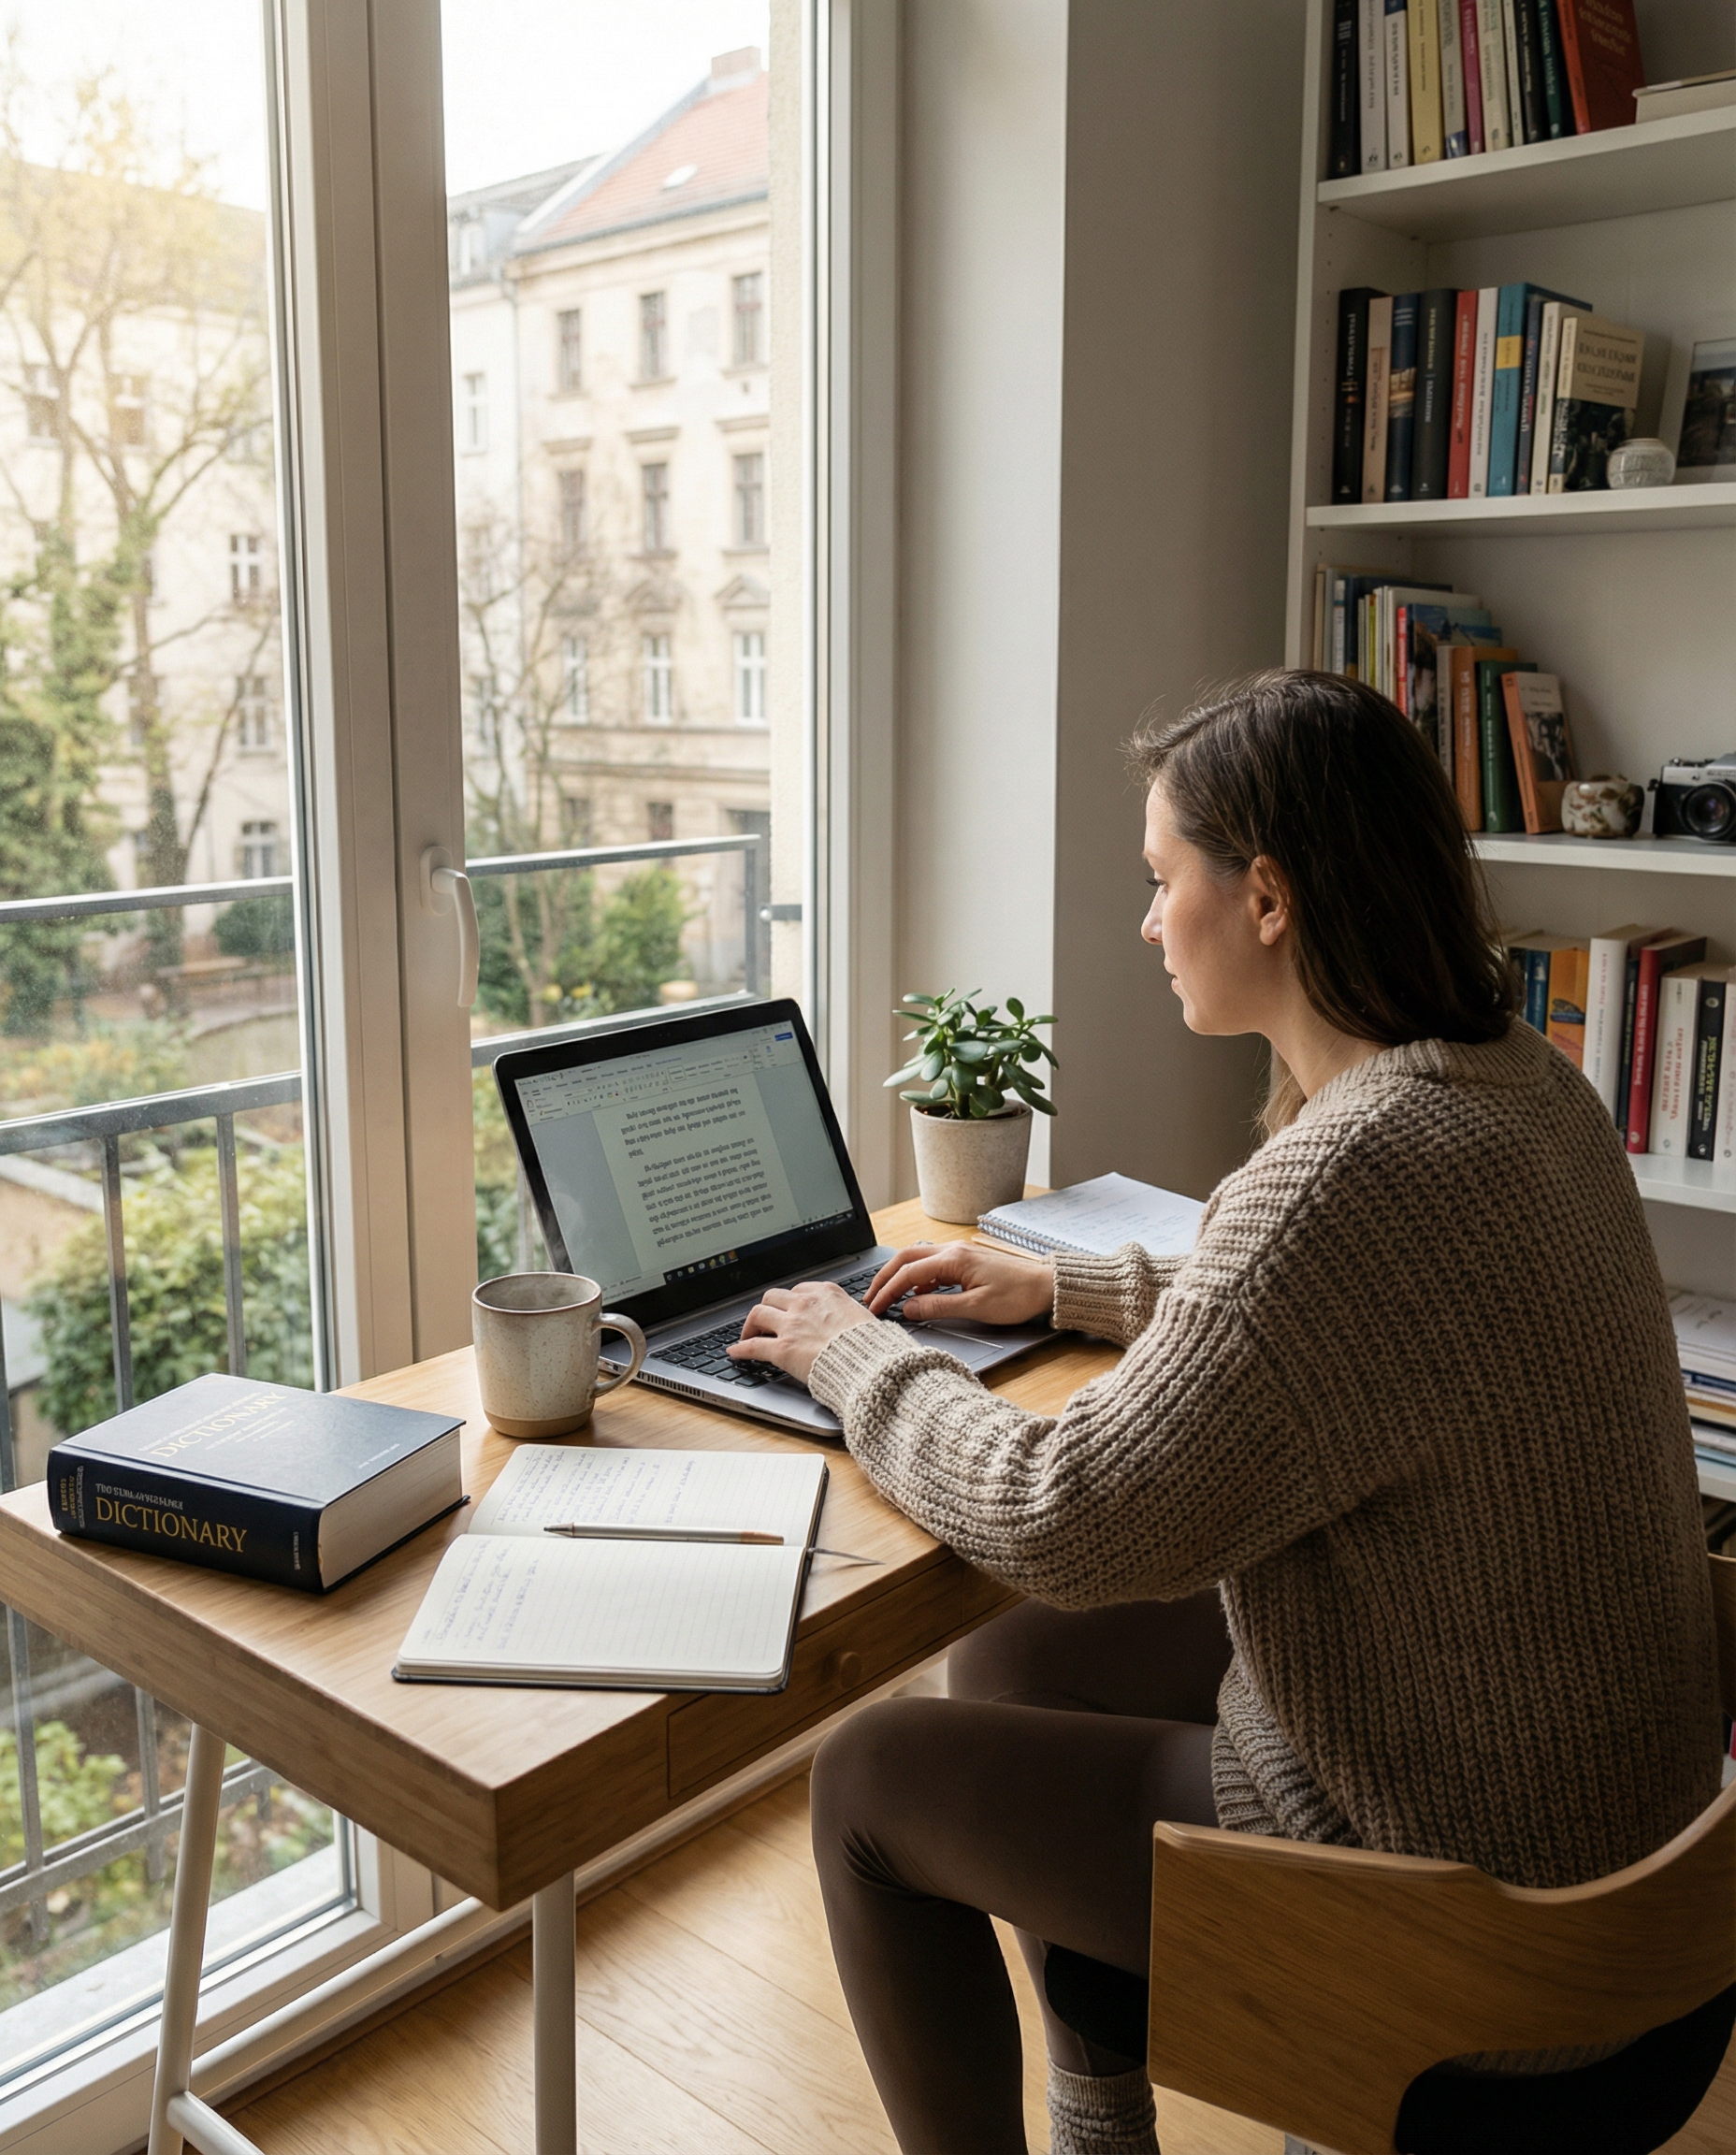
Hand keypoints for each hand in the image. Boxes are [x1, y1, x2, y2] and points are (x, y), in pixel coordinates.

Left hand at [729, 1281, 875, 1385]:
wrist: (868, 1363)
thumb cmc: (871, 1345)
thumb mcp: (863, 1318)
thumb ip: (848, 1314)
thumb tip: (851, 1320)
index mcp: (826, 1294)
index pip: (798, 1290)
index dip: (789, 1301)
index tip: (787, 1308)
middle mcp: (805, 1304)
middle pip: (773, 1296)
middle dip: (767, 1307)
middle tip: (765, 1320)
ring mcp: (791, 1325)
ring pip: (758, 1314)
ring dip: (750, 1324)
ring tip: (748, 1334)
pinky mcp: (783, 1349)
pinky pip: (753, 1346)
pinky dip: (741, 1349)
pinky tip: (735, 1352)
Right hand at [864, 1241, 1053, 1325]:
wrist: (1047, 1286)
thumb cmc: (1018, 1296)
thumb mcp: (976, 1308)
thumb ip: (939, 1307)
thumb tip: (909, 1309)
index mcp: (953, 1260)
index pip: (907, 1274)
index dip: (887, 1291)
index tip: (874, 1308)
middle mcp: (953, 1250)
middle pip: (906, 1258)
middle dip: (885, 1277)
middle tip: (870, 1298)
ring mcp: (960, 1253)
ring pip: (919, 1259)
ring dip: (900, 1276)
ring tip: (888, 1297)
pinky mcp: (966, 1261)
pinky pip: (933, 1265)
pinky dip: (919, 1278)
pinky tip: (918, 1295)